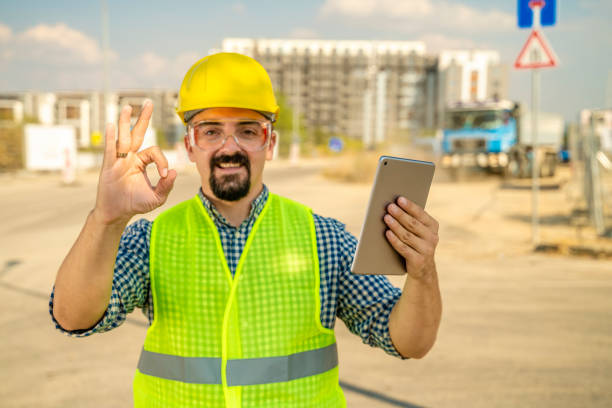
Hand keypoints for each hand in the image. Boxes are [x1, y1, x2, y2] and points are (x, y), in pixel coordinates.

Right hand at [93, 101, 176, 224]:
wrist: (117, 213)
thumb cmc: (136, 203)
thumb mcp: (156, 197)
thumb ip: (166, 185)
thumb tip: (175, 172)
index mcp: (142, 161)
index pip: (154, 152)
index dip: (162, 161)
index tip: (164, 175)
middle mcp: (130, 157)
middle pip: (137, 133)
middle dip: (144, 118)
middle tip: (149, 102)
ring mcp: (118, 160)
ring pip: (123, 138)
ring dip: (125, 123)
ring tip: (128, 107)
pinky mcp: (109, 166)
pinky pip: (111, 150)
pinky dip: (111, 138)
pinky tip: (112, 125)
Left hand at [383, 197, 438, 279]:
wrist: (422, 269)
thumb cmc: (415, 243)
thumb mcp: (418, 231)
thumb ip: (412, 220)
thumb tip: (395, 206)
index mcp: (433, 226)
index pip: (421, 214)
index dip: (410, 206)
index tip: (399, 199)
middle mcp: (432, 238)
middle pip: (413, 224)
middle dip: (400, 214)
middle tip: (389, 207)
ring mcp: (426, 250)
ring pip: (407, 235)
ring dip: (395, 226)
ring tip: (386, 218)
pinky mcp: (418, 260)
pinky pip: (403, 248)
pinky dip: (394, 240)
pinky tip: (387, 233)